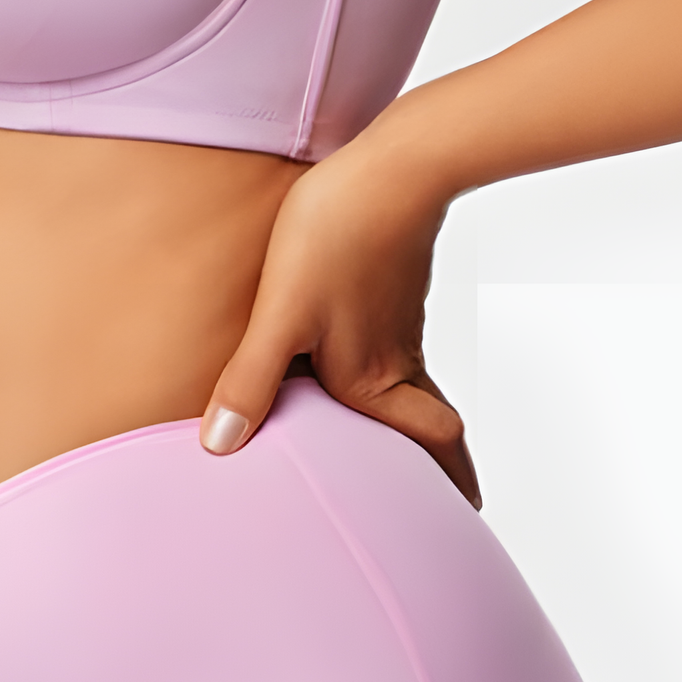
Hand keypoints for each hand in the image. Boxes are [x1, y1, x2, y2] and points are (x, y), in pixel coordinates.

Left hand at [199, 130, 481, 507]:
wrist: (395, 164)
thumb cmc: (336, 237)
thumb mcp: (281, 314)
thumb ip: (251, 380)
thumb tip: (219, 447)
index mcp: (372, 379)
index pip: (430, 449)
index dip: (447, 486)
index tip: (463, 517)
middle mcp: (395, 358)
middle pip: (435, 426)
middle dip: (444, 465)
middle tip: (455, 495)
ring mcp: (400, 322)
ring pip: (420, 386)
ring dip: (423, 421)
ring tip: (413, 445)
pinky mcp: (395, 288)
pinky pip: (403, 346)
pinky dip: (404, 374)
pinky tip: (373, 360)